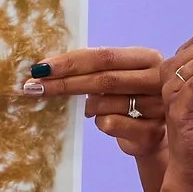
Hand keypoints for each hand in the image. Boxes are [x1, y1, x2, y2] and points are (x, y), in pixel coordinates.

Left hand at [25, 43, 168, 166]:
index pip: (103, 55)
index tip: (40, 68)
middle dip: (65, 83)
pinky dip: (100, 123)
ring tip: (88, 109)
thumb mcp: (115, 78)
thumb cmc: (128, 100)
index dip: (70, 61)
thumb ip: (92, 69)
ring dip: (88, 107)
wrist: (153, 135)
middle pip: (103, 79)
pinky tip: (105, 122)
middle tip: (35, 87)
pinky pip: (111, 125)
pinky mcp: (152, 132)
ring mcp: (157, 106)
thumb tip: (45, 69)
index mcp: (146, 57)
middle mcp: (157, 78)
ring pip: (105, 104)